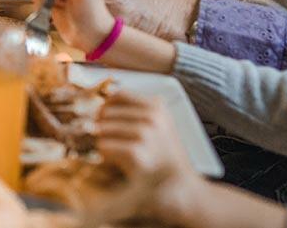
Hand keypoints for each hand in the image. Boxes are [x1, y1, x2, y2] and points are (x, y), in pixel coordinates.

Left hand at [94, 91, 204, 224]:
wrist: (185, 191)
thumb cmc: (166, 160)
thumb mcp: (159, 127)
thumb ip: (137, 113)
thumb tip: (102, 104)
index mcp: (158, 107)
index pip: (119, 95)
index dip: (106, 106)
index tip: (104, 119)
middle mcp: (153, 118)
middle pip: (107, 112)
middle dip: (101, 126)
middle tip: (107, 141)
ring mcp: (146, 135)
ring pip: (102, 128)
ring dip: (102, 142)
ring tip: (113, 154)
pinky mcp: (137, 154)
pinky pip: (105, 146)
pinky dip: (105, 155)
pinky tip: (114, 163)